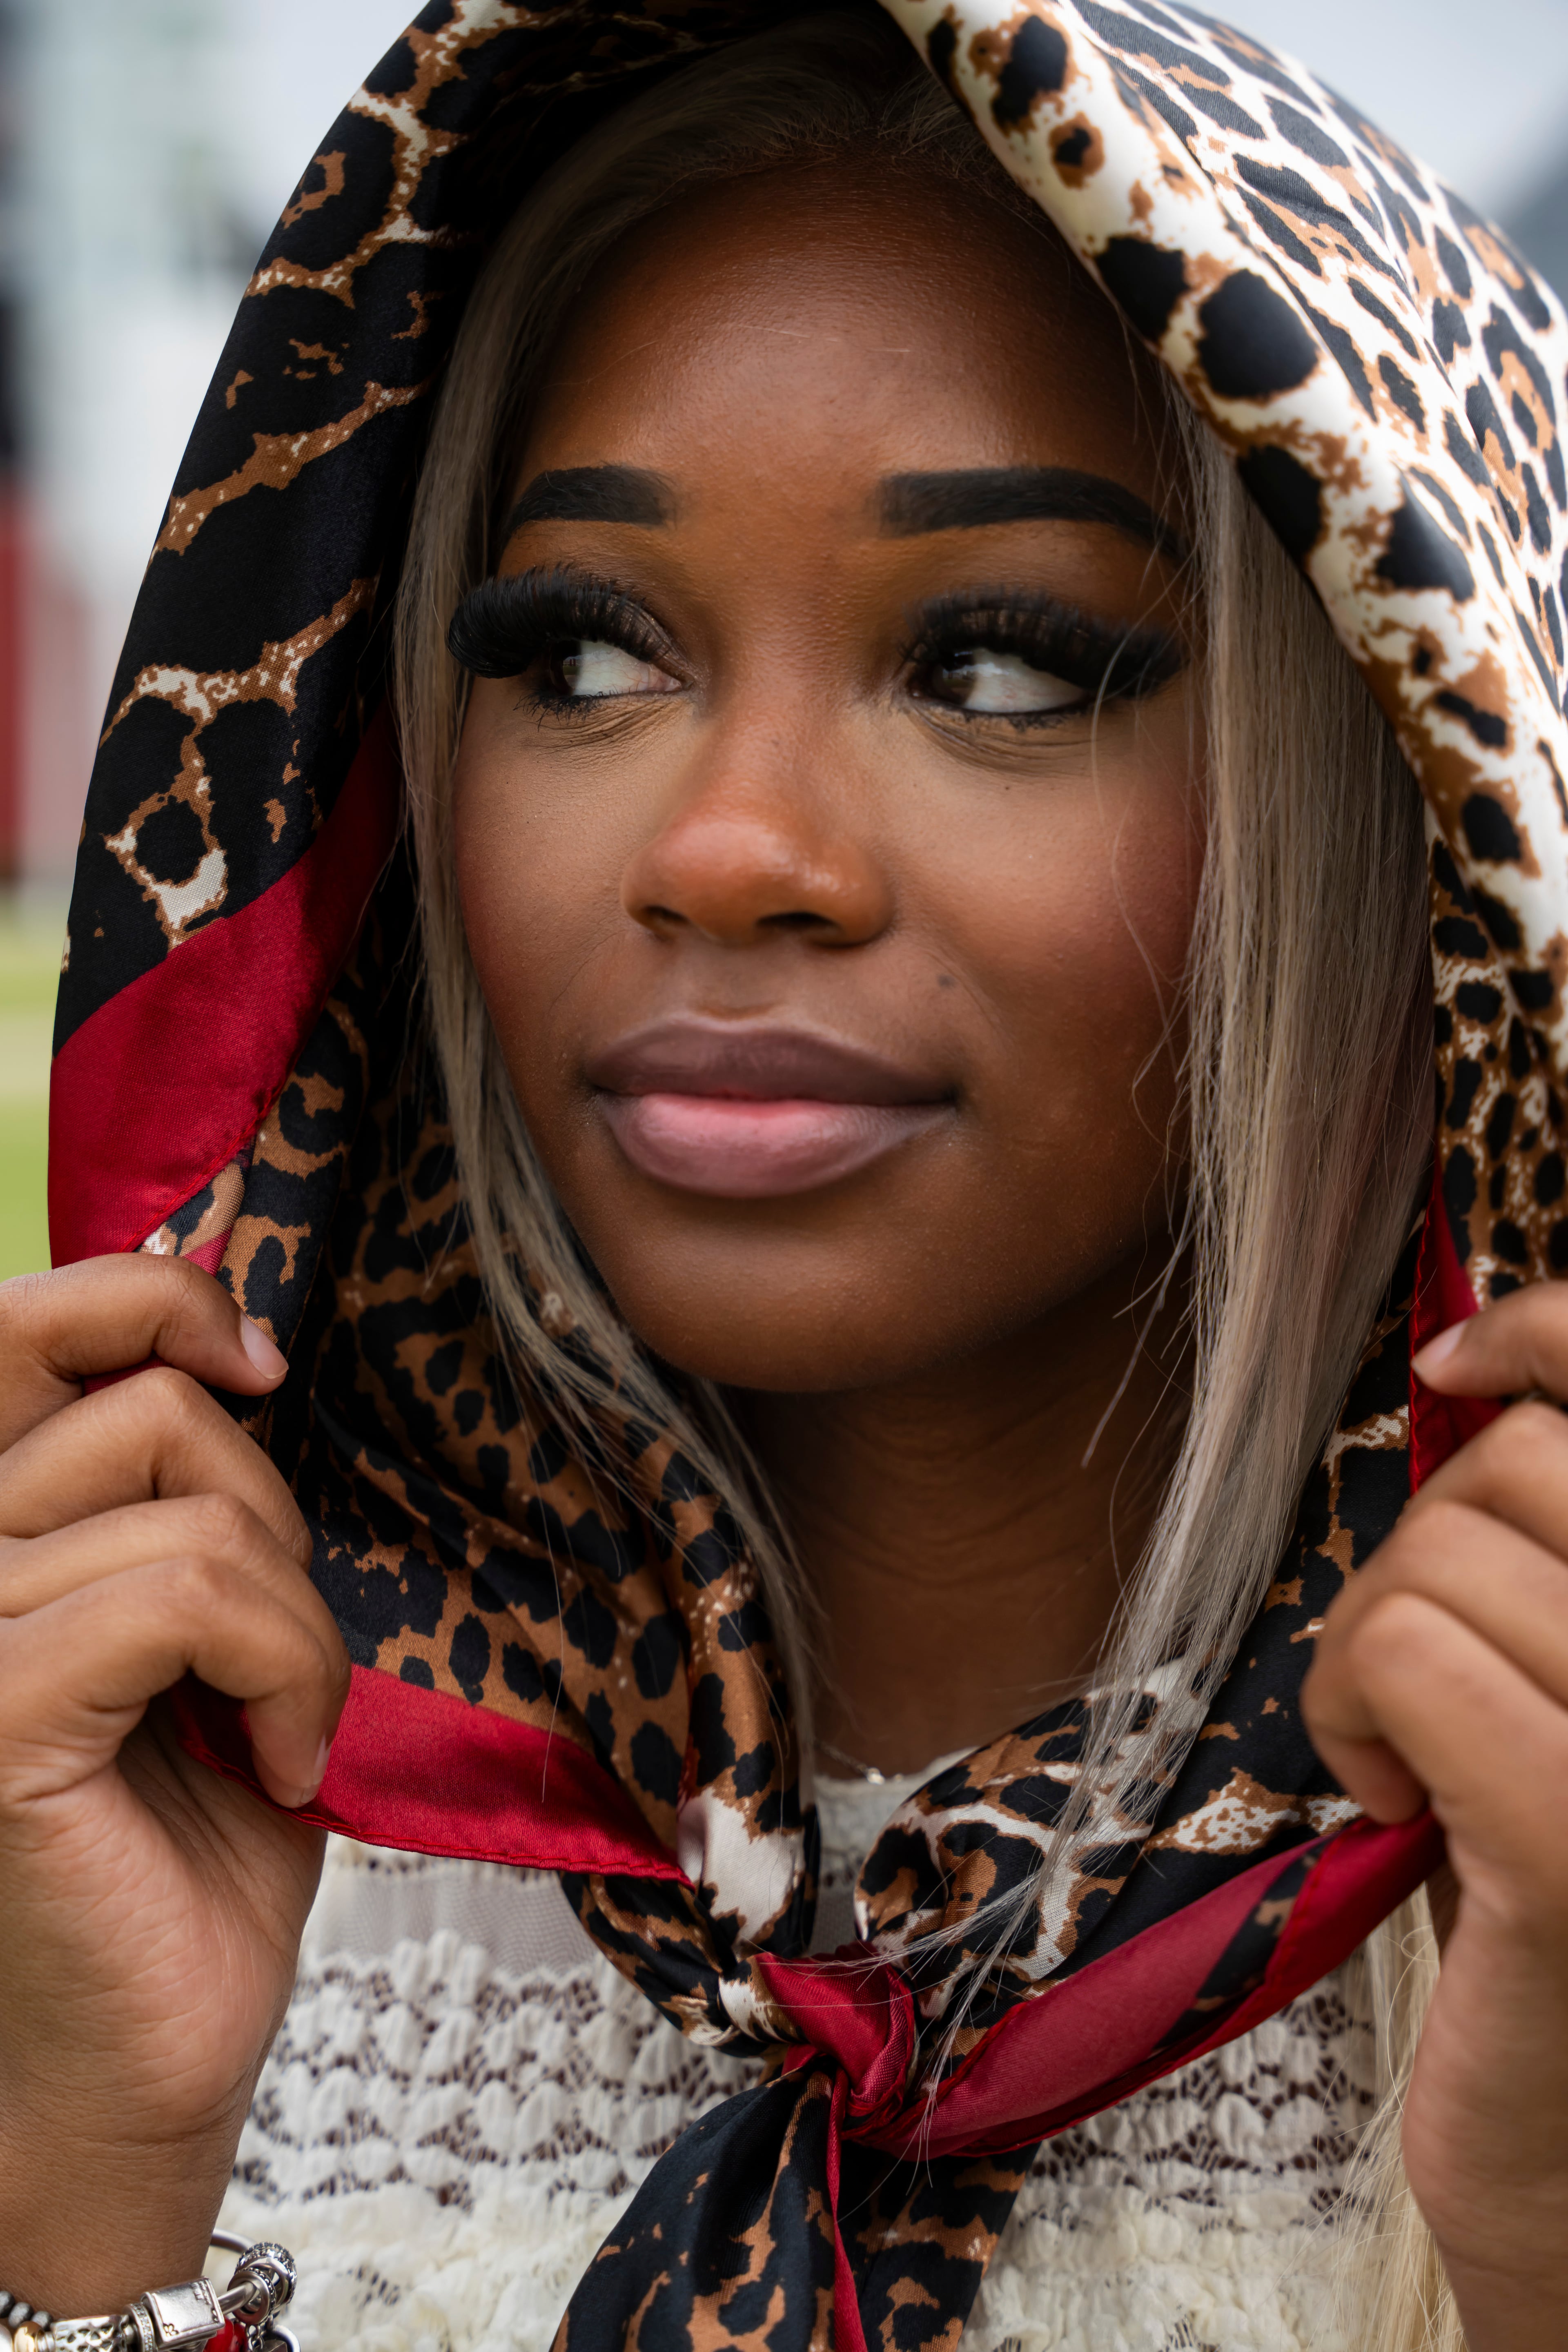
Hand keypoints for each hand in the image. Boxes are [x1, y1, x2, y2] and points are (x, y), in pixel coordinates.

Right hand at [0, 1259, 347, 2314]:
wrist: (157, 2050)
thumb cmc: (191, 1843)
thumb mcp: (207, 1620)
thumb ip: (191, 1491)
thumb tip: (238, 1331)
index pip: (26, 1321)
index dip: (153, 1297)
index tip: (256, 1364)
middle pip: (140, 1401)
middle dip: (260, 1498)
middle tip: (272, 1629)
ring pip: (192, 1508)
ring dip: (295, 1616)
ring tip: (282, 1723)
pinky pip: (188, 1595)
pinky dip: (287, 1670)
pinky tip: (281, 1765)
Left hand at [1302, 1285, 1567, 2351]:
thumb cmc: (1547, 1894)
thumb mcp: (1558, 1683)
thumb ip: (1539, 1553)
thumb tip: (1471, 1382)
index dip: (1547, 1328)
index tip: (1454, 1366)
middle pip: (1523, 1464)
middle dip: (1428, 1545)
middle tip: (1426, 1675)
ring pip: (1438, 1558)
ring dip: (1374, 1649)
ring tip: (1414, 1759)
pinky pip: (1400, 1651)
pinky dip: (1350, 1713)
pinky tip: (1395, 1805)